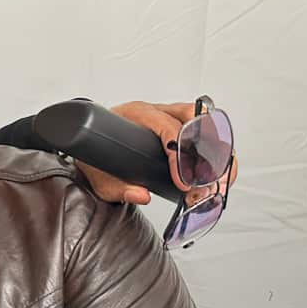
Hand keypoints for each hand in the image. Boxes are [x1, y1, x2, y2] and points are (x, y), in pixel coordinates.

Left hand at [77, 100, 238, 204]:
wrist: (91, 148)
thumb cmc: (96, 158)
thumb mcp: (101, 178)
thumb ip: (120, 189)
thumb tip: (142, 196)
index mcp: (135, 115)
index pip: (166, 127)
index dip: (180, 154)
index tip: (183, 181)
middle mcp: (155, 111)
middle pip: (193, 118)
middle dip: (205, 153)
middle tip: (206, 184)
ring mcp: (169, 115)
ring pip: (204, 122)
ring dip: (215, 151)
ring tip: (214, 181)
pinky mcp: (178, 125)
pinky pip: (204, 131)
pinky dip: (214, 151)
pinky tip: (213, 174)